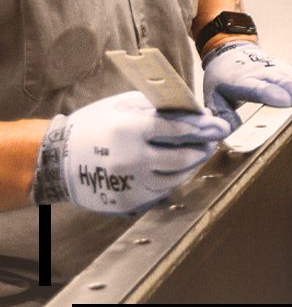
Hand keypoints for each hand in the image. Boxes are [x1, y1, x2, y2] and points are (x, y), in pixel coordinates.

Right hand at [31, 91, 230, 213]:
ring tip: (199, 154)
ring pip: (175, 177)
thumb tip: (195, 113)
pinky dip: (173, 179)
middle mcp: (132, 158)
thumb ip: (159, 108)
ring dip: (191, 165)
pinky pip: (161, 191)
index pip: (178, 129)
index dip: (203, 127)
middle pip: (182, 157)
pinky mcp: (128, 201)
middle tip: (213, 142)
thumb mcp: (123, 105)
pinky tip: (179, 170)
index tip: (218, 126)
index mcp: (130, 130)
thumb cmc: (94, 127)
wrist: (58, 160)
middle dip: (203, 148)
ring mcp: (130, 183)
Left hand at [202, 41, 291, 110]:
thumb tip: (231, 135)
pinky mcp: (289, 69)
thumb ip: (222, 118)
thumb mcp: (213, 99)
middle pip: (282, 81)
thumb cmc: (222, 80)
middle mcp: (262, 72)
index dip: (271, 93)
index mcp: (240, 81)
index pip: (256, 87)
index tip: (285, 102)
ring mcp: (277, 68)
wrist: (230, 54)